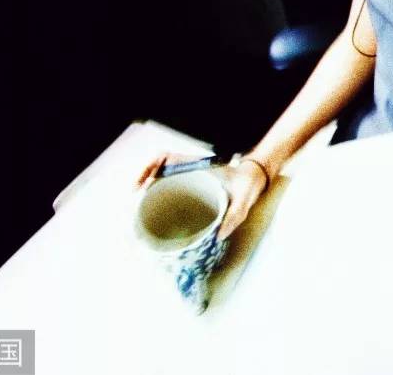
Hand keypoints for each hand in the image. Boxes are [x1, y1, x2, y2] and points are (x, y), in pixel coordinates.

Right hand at [134, 151, 269, 240]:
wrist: (257, 177)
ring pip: (162, 179)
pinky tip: (159, 215)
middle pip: (157, 169)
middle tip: (136, 205)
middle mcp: (190, 169)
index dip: (148, 168)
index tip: (140, 186)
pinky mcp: (193, 186)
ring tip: (143, 212)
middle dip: (142, 183)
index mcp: (197, 165)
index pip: (164, 157)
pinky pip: (171, 187)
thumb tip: (219, 236)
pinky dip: (161, 197)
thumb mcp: (245, 199)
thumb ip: (235, 215)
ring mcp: (190, 177)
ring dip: (150, 192)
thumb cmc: (249, 184)